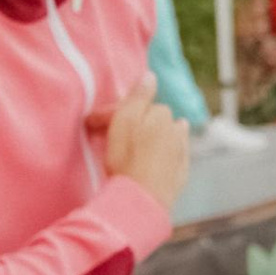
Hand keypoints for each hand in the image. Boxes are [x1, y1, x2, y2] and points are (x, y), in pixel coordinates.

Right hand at [106, 74, 191, 212]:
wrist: (142, 199)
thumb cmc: (127, 159)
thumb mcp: (124, 121)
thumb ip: (138, 96)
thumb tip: (151, 75)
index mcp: (160, 114)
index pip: (136, 105)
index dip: (113, 113)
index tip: (94, 126)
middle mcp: (176, 128)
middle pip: (153, 118)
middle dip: (137, 123)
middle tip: (114, 136)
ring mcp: (181, 151)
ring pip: (166, 135)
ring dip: (153, 136)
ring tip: (135, 147)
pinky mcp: (181, 173)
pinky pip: (172, 156)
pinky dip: (163, 154)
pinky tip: (155, 159)